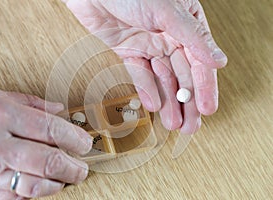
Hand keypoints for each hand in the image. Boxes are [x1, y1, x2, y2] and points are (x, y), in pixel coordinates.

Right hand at [0, 87, 91, 198]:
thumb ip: (30, 103)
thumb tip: (59, 109)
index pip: (52, 129)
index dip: (75, 138)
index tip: (85, 143)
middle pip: (49, 161)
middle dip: (73, 168)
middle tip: (81, 168)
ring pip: (35, 186)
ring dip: (56, 184)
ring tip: (63, 178)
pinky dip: (32, 195)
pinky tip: (37, 186)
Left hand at [63, 0, 227, 133]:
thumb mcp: (167, 10)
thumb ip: (192, 37)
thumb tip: (218, 61)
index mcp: (185, 25)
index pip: (199, 61)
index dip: (205, 87)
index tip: (208, 108)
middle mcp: (169, 36)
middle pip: (182, 75)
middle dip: (187, 102)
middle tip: (191, 125)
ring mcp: (148, 45)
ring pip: (162, 79)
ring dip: (168, 101)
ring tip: (174, 122)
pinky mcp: (128, 50)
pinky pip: (140, 73)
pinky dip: (146, 89)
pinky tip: (153, 105)